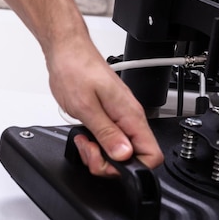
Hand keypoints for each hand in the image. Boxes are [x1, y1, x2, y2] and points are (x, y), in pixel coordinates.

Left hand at [46, 36, 163, 176]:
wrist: (67, 51)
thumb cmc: (75, 70)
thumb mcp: (85, 107)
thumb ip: (106, 133)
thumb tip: (124, 155)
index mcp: (130, 115)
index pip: (151, 154)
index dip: (131, 168)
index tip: (108, 162)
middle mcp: (130, 116)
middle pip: (134, 156)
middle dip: (108, 162)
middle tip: (89, 150)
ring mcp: (120, 116)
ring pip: (120, 150)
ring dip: (99, 153)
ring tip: (84, 140)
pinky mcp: (110, 114)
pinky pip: (110, 139)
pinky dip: (96, 143)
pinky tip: (84, 135)